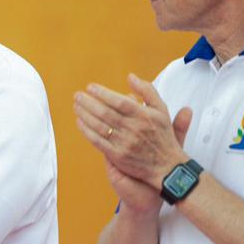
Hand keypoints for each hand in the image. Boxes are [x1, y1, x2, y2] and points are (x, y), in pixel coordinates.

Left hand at [74, 74, 191, 188]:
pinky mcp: (117, 156)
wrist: (166, 166)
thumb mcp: (161, 110)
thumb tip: (130, 77)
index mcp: (144, 116)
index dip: (102, 93)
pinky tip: (79, 122)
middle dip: (88, 102)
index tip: (90, 87)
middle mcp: (134, 129)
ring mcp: (125, 143)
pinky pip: (98, 141)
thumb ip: (147, 91)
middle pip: (106, 113)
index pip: (119, 101)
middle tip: (77, 95)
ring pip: (99, 126)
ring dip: (85, 115)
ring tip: (76, 106)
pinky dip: (86, 131)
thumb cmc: (162, 135)